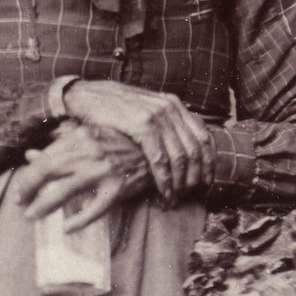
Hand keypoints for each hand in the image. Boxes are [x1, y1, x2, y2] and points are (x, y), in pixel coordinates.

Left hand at [15, 123, 150, 227]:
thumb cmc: (118, 144)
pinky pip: (94, 209)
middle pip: (48, 173)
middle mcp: (89, 153)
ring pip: (65, 192)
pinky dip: (79, 220)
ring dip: (44, 206)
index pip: (44, 159)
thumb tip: (30, 156)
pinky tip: (67, 228)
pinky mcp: (117, 189)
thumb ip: (58, 148)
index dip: (27, 176)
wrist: (154, 150)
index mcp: (79, 138)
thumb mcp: (87, 139)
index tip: (20, 190)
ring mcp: (103, 172)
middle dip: (28, 190)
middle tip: (20, 203)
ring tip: (32, 215)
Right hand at [64, 80, 215, 204]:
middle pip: (195, 149)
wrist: (87, 96)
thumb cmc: (113, 109)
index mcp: (173, 104)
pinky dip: (165, 180)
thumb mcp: (143, 110)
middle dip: (196, 176)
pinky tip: (164, 193)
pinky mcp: (142, 125)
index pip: (203, 136)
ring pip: (180, 157)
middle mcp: (170, 108)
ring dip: (180, 183)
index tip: (207, 181)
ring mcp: (157, 115)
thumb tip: (178, 146)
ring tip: (176, 198)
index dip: (208, 161)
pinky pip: (160, 159)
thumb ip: (162, 124)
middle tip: (192, 195)